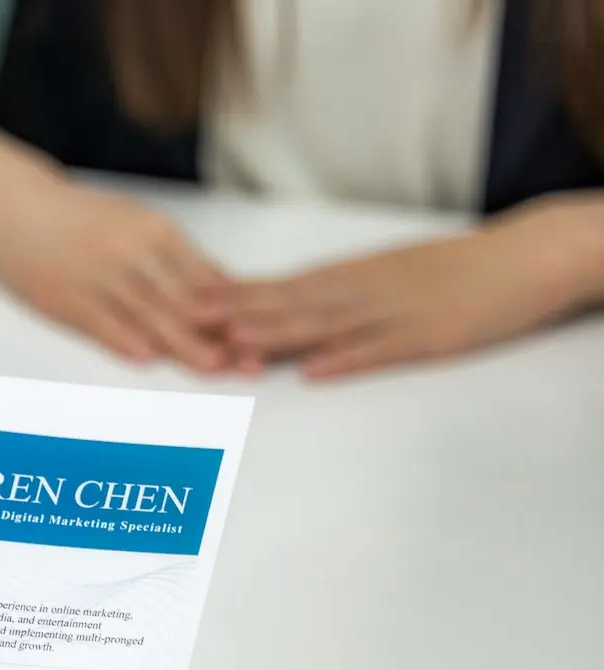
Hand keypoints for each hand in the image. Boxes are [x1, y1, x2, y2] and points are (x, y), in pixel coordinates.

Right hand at [0, 128, 237, 371]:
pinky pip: (99, 321)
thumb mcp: (135, 225)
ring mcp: (96, 274)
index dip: (236, 310)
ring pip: (147, 314)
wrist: (17, 206)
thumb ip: (177, 258)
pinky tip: (146, 357)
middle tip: (250, 361)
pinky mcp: (64, 296)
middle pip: (183, 299)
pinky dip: (123, 339)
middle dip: (219, 333)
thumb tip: (224, 289)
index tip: (265, 334)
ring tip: (211, 367)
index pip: (205, 277)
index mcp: (155, 231)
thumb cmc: (82, 220)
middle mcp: (131, 250)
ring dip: (181, 343)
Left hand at [216, 194, 603, 377]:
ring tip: (234, 343)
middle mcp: (363, 290)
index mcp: (352, 274)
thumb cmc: (453, 269)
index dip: (232, 297)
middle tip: (188, 323)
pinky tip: (314, 372)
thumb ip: (337, 291)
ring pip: (326, 325)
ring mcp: (394, 313)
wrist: (526, 256)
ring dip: (279, 335)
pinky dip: (346, 360)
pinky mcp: (428, 337)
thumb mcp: (387, 272)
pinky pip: (381, 351)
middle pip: (290, 304)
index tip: (185, 302)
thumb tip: (287, 306)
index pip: (281, 286)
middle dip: (237, 315)